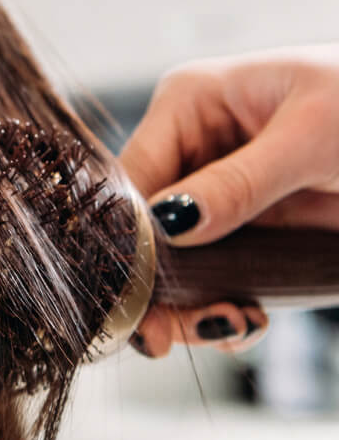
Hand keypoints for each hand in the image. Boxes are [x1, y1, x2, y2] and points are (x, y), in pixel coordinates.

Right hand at [118, 43, 338, 357]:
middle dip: (157, 283)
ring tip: (225, 328)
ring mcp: (219, 192)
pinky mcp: (250, 229)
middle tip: (161, 337)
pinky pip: (218, 276)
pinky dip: (222, 307)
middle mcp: (194, 147)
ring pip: (178, 260)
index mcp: (190, 103)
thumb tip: (171, 224)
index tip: (139, 291)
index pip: (134, 175)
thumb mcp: (310, 138)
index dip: (129, 235)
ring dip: (190, 305)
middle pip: (146, 225)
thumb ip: (240, 183)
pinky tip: (243, 323)